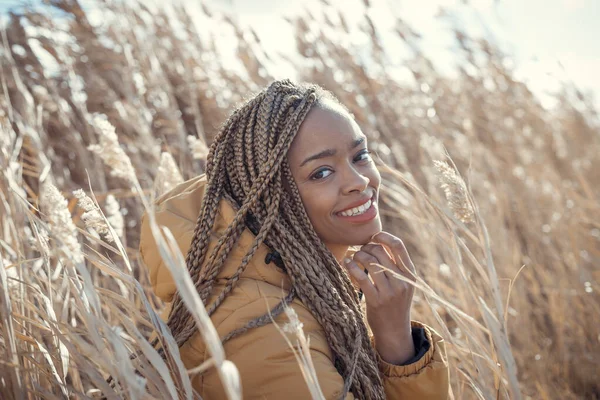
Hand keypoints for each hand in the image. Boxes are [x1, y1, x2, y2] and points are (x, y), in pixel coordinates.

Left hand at [342, 231, 416, 364]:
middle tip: (360, 251)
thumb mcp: (403, 283)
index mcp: (410, 274)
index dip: (384, 236)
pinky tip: (347, 264)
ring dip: (358, 256)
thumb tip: (379, 241)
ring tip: (354, 258)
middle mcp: (402, 281)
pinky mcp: (376, 300)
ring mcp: (389, 291)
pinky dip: (351, 267)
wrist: (395, 331)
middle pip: (380, 252)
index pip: (398, 246)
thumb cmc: (395, 302)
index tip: (373, 236)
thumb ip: (396, 265)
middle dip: (366, 247)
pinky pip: (361, 277)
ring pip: (370, 262)